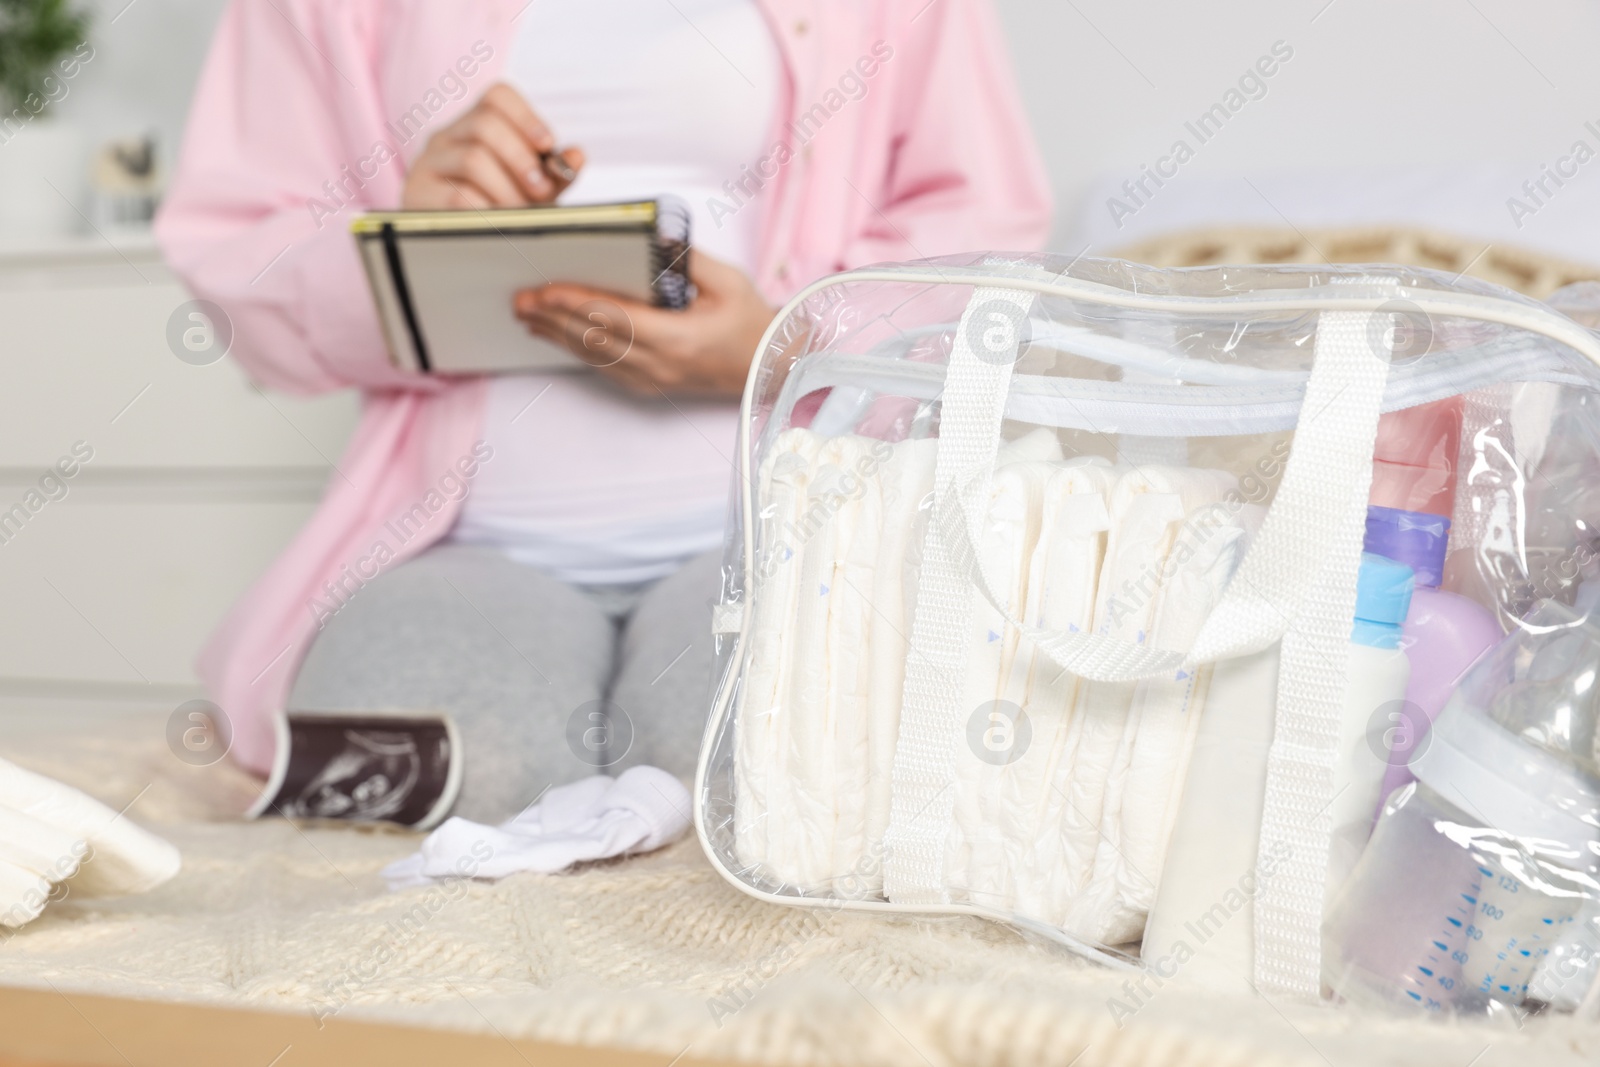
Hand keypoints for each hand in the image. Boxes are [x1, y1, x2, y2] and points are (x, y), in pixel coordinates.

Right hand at [401, 83, 584, 209]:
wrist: (450, 247)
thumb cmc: (497, 210)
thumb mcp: (530, 189)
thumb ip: (553, 173)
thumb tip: (577, 156)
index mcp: (474, 126)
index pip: (497, 97)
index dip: (527, 117)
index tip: (548, 145)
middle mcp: (447, 137)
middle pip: (485, 125)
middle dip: (522, 159)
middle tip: (540, 190)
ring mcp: (428, 164)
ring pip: (472, 159)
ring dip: (507, 189)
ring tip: (520, 212)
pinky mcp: (417, 195)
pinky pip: (456, 196)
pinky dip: (486, 210)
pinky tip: (497, 224)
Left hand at [513, 252, 776, 397]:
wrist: (768, 367)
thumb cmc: (751, 323)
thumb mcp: (728, 282)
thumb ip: (688, 258)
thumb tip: (655, 233)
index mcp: (679, 339)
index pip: (615, 319)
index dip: (576, 304)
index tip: (546, 290)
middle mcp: (660, 365)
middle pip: (594, 340)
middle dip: (553, 318)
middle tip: (521, 299)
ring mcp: (652, 379)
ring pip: (592, 356)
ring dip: (556, 334)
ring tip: (526, 314)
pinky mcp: (647, 384)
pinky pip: (602, 365)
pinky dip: (574, 348)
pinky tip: (554, 333)